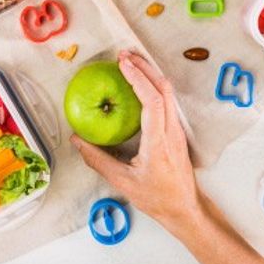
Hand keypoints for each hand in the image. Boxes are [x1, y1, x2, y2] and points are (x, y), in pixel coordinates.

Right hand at [70, 50, 199, 227]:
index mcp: (159, 141)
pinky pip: (168, 100)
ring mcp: (177, 130)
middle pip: (164, 89)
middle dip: (145, 67)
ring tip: (132, 63)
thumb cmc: (157, 198)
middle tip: (124, 55)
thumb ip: (98, 160)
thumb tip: (77, 141)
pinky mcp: (177, 131)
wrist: (185, 208)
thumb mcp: (123, 182)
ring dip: (151, 74)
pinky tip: (142, 84)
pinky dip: (154, 86)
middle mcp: (171, 131)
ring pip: (168, 92)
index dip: (138, 79)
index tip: (123, 64)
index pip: (152, 101)